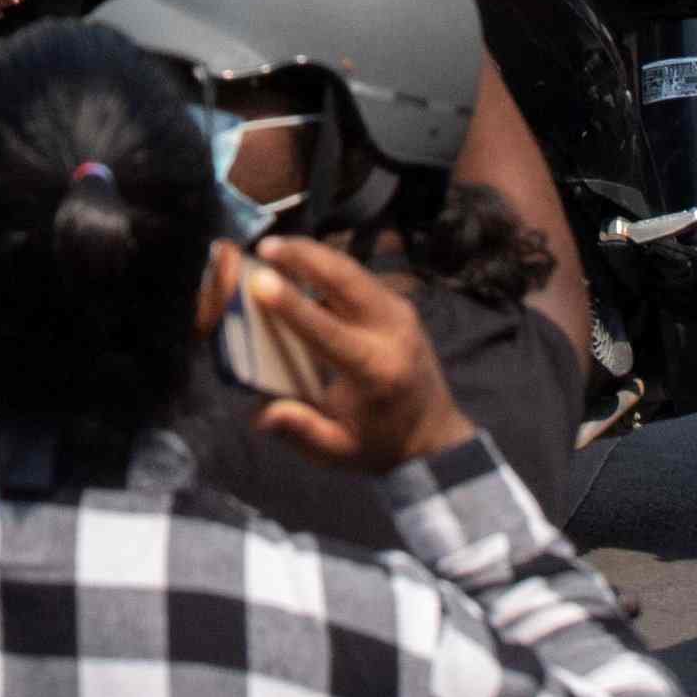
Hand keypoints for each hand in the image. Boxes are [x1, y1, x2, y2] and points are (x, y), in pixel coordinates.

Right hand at [242, 233, 478, 474]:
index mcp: (375, 371)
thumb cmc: (381, 445)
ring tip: (277, 247)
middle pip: (345, 280)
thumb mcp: (338, 451)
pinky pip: (360, 277)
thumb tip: (259, 414)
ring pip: (353, 270)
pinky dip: (330, 264)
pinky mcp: (401, 305)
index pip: (327, 329)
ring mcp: (401, 313)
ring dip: (314, 254)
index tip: (259, 279)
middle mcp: (391, 333)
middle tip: (264, 245)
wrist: (436, 437)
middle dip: (303, 257)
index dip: (291, 303)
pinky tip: (304, 261)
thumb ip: (301, 430)